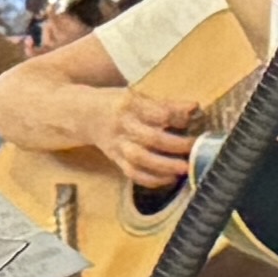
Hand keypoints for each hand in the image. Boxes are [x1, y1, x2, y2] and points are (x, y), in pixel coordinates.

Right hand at [81, 97, 202, 191]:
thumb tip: (194, 108)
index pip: (157, 113)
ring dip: (164, 166)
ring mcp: (117, 145)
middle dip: (175, 145)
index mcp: (129, 105)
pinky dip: (151, 179)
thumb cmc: (116, 103)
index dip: (177, 117)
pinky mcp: (115, 159)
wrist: (83, 115)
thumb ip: (166, 104)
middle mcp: (122, 126)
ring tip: (183, 168)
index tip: (194, 119)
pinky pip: (133, 173)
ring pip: (140, 159)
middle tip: (194, 148)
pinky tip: (168, 179)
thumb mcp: (137, 96)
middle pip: (151, 138)